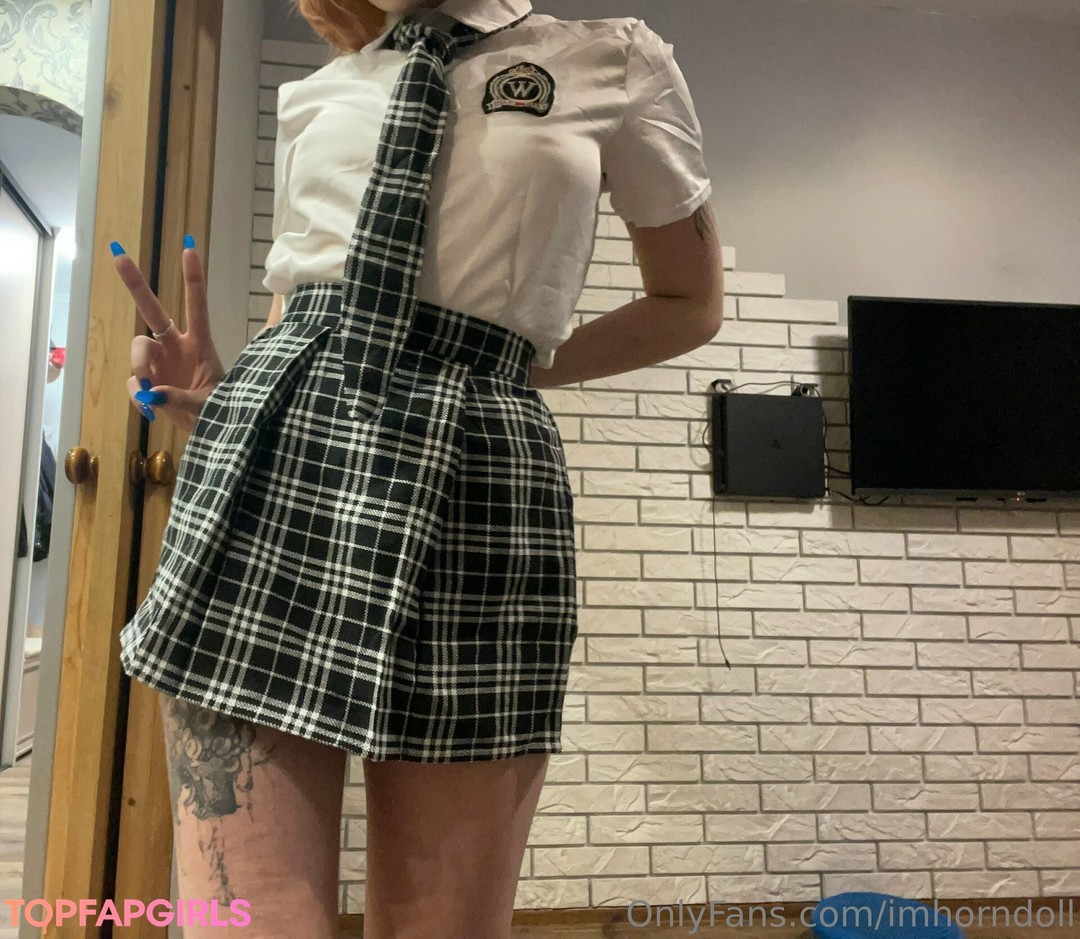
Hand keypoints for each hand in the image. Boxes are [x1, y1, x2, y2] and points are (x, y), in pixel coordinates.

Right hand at [114, 238, 226, 432]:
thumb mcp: (207, 405)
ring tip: (152, 394)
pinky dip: (137, 395)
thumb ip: (181, 398)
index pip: (197, 306)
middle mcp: (176, 346)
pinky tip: (149, 409)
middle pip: (153, 310)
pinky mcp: (145, 380)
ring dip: (140, 367)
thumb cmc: (217, 410)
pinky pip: (133, 381)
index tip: (190, 249)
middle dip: (136, 283)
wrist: (208, 431)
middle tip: (118, 254)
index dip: (193, 278)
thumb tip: (152, 394)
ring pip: (137, 348)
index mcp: (200, 344)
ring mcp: (158, 361)